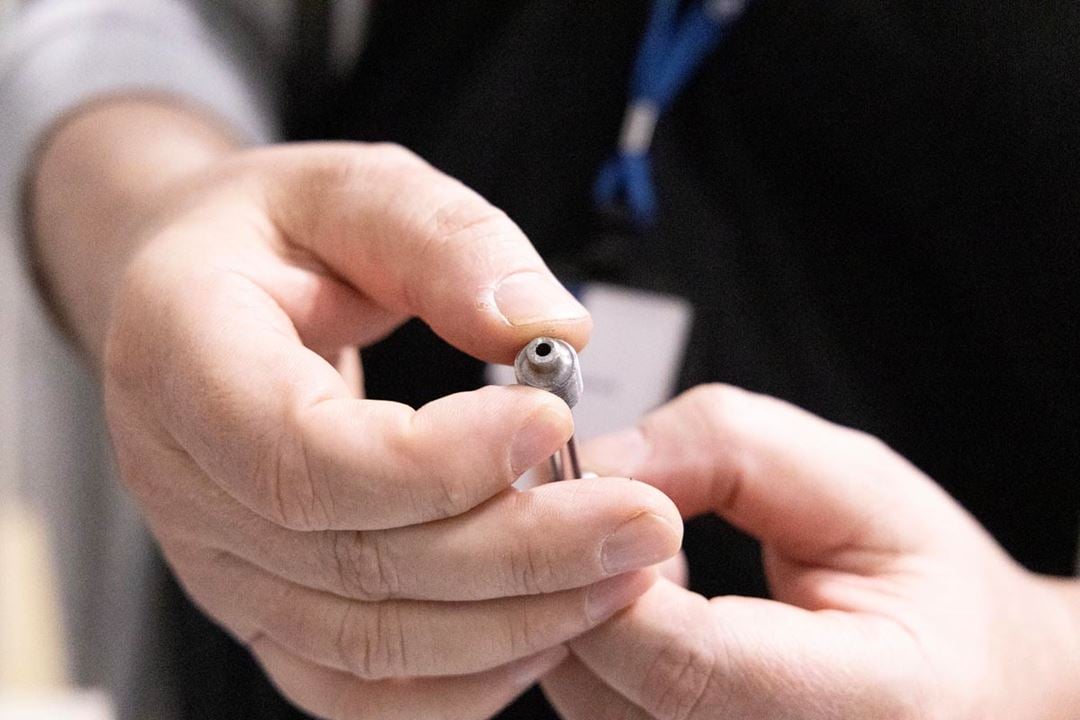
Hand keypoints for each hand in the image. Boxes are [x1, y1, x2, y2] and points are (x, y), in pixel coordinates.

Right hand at [35, 102, 682, 718]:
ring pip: (368, 645)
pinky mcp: (266, 608)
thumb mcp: (352, 189)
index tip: (553, 422)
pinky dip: (465, 681)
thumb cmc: (271, 233)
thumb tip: (546, 327)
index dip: (434, 461)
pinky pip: (359, 688)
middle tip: (642, 521)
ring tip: (626, 573)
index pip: (301, 454)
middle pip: (356, 563)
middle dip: (519, 554)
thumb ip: (445, 239)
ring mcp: (221, 564)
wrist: (192, 295)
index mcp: (180, 358)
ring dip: (514, 623)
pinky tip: (550, 630)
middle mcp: (185, 483)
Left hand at [543, 385, 1079, 719]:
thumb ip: (722, 450)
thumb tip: (595, 468)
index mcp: (868, 706)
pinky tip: (654, 609)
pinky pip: (594, 704)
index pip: (682, 662)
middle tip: (623, 510)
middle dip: (583, 575)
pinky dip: (596, 642)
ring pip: (582, 697)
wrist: (966, 678)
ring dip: (586, 606)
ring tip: (662, 563)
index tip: (601, 492)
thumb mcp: (854, 481)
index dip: (615, 568)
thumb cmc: (922, 584)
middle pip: (605, 687)